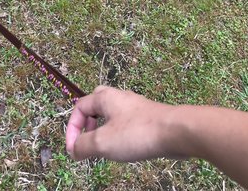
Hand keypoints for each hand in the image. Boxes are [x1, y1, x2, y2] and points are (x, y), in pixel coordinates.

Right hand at [66, 86, 188, 161]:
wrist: (175, 131)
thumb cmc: (136, 133)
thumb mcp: (103, 142)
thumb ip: (83, 146)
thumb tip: (73, 149)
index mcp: (105, 98)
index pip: (79, 107)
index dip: (71, 129)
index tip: (73, 150)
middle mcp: (119, 97)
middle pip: (96, 103)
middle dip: (87, 122)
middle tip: (88, 139)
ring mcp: (134, 107)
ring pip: (111, 114)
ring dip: (103, 130)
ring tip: (105, 148)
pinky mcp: (147, 117)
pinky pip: (125, 122)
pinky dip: (118, 134)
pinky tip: (125, 148)